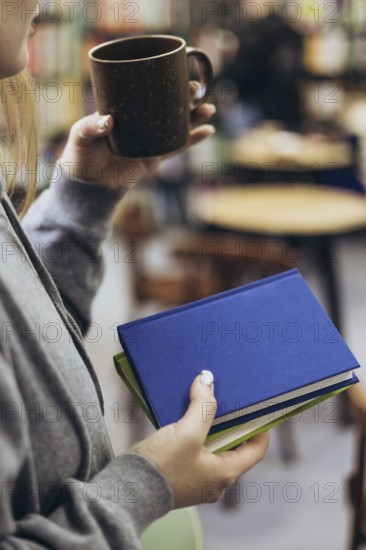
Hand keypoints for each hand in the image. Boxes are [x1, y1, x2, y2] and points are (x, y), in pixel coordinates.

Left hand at [58, 82, 215, 189]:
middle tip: (196, 89)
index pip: (147, 92)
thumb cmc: (81, 155)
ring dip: (195, 116)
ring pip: (177, 125)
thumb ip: (91, 127)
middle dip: (186, 97)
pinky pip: (177, 147)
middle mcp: (141, 122)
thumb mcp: (81, 136)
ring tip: (208, 109)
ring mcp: (150, 139)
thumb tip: (108, 121)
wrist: (88, 184)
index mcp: (125, 110)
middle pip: (168, 106)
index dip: (164, 83)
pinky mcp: (155, 157)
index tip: (178, 74)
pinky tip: (208, 131)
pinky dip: (193, 140)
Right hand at [134, 371, 269, 508]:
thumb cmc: (162, 467)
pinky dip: (196, 434)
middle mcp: (214, 480)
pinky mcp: (181, 475)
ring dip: (211, 426)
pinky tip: (186, 418)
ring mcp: (197, 479)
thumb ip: (202, 406)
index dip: (260, 429)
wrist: (127, 489)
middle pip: (233, 446)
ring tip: (206, 404)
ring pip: (213, 447)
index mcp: (225, 473)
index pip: (255, 450)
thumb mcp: (186, 432)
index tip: (259, 410)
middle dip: (231, 422)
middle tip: (229, 400)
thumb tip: (207, 380)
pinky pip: (196, 450)